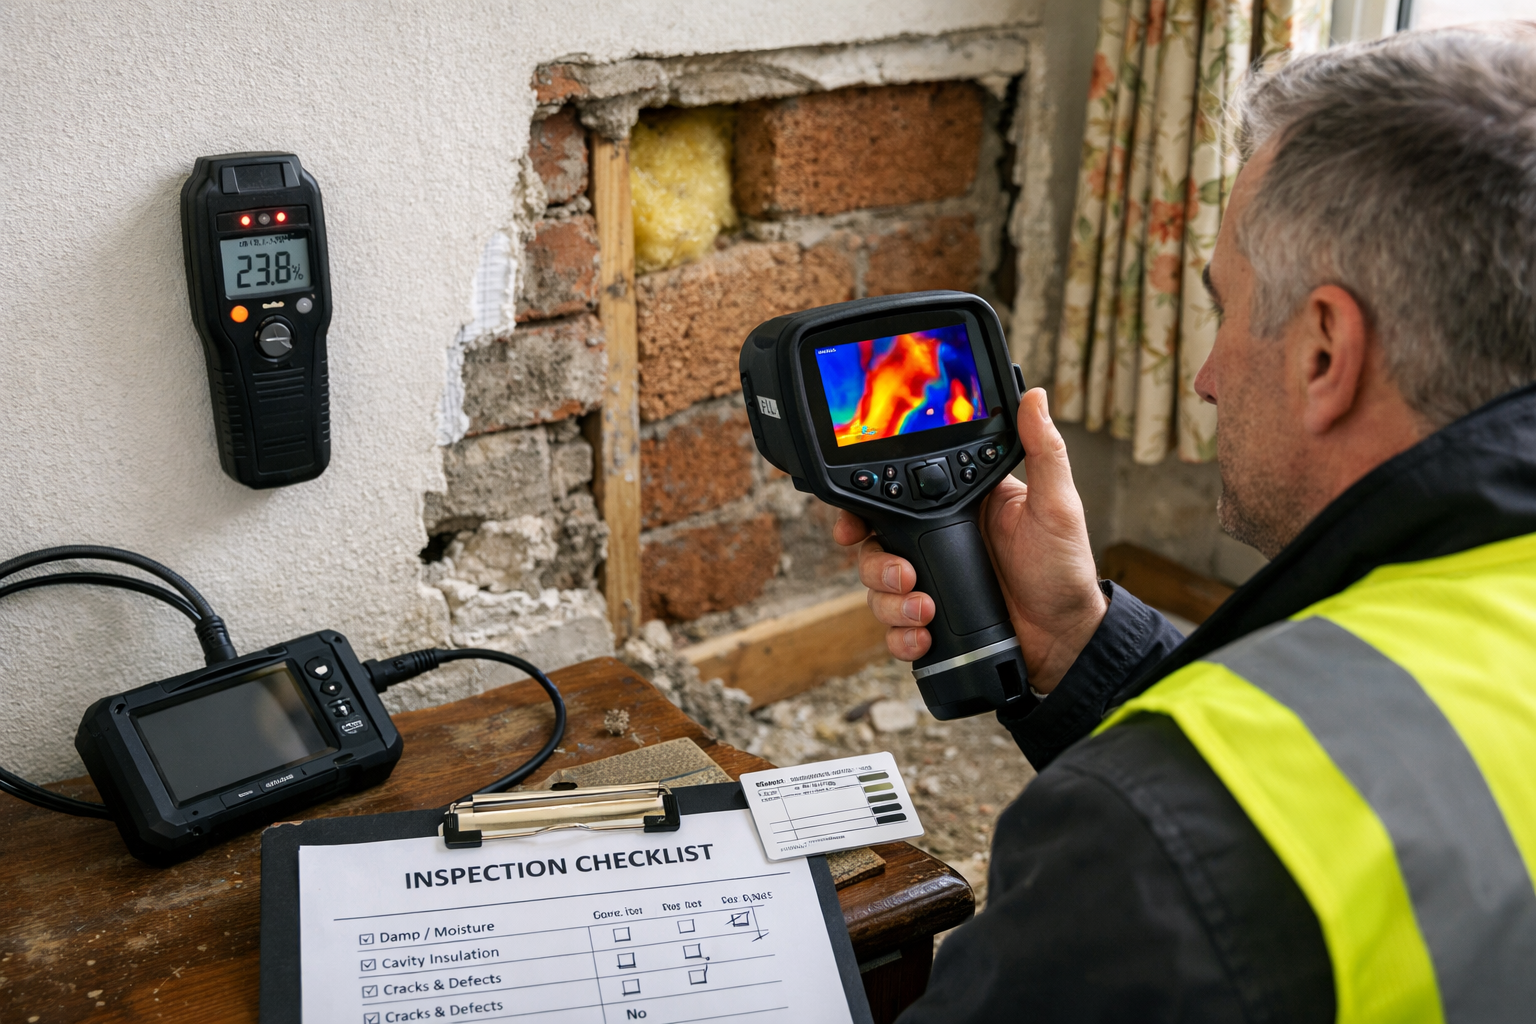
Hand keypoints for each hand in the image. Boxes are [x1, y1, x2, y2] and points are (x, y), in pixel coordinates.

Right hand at [833, 388, 1106, 692]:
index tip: (855, 522)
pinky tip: (922, 635)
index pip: (899, 496)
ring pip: (878, 587)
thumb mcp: (1057, 506)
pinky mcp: (931, 619)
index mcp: (960, 505)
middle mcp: (939, 539)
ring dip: (891, 602)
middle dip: (876, 564)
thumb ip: (1044, 452)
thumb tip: (1035, 396)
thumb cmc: (1065, 569)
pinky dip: (900, 634)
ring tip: (924, 609)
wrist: (1066, 637)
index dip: (866, 508)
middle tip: (903, 575)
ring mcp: (933, 580)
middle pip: (876, 544)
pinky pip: (894, 627)